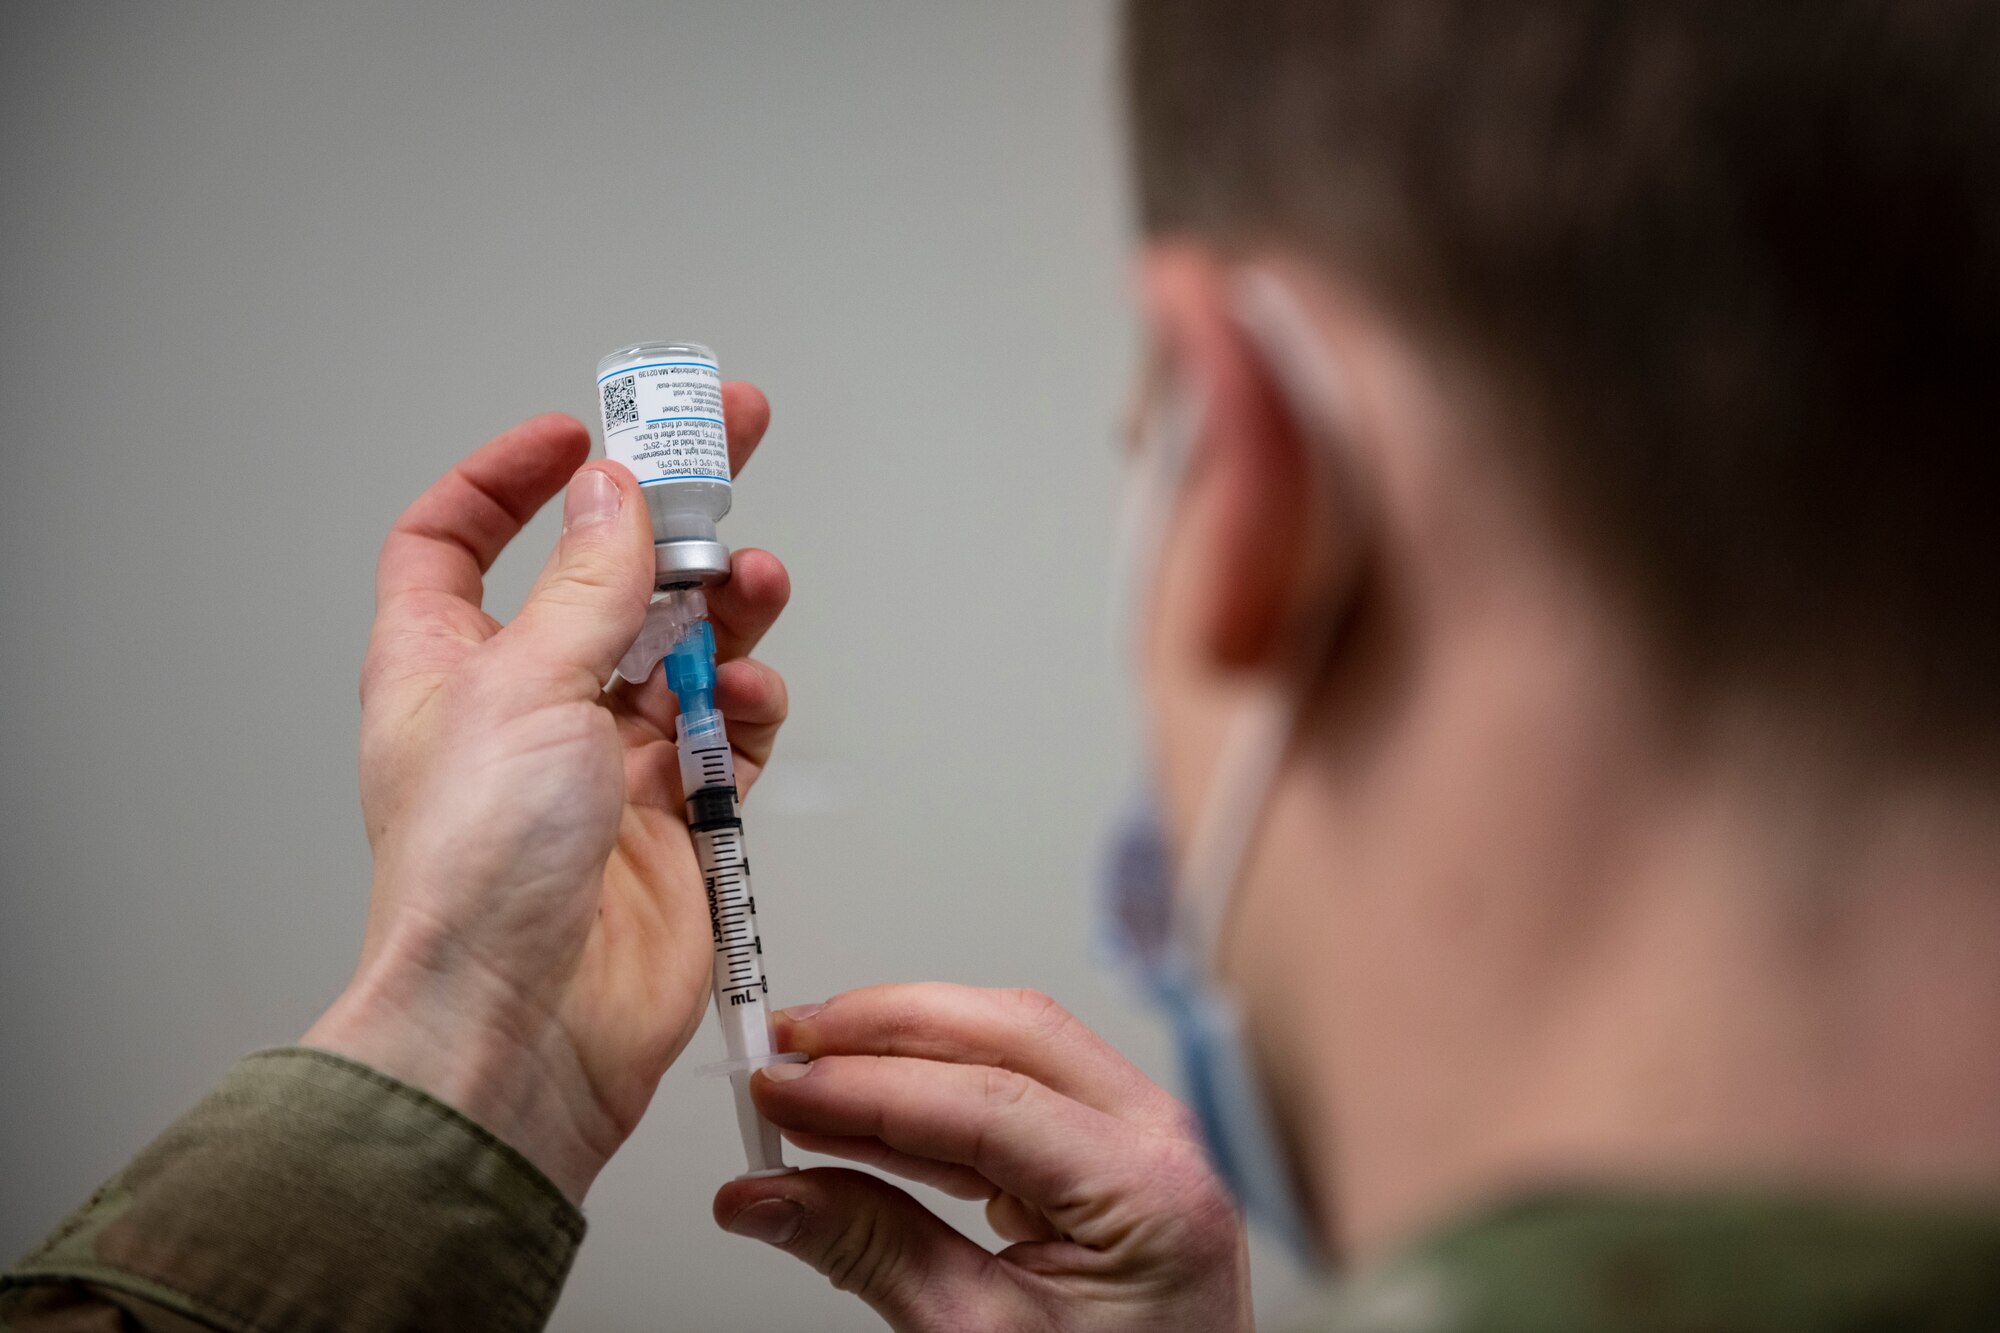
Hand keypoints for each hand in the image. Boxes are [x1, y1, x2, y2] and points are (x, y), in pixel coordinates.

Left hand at [303, 392, 788, 1201]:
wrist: (529, 1027)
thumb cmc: (478, 879)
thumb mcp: (525, 690)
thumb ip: (587, 584)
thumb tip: (614, 493)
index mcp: (447, 666)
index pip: (455, 542)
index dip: (509, 479)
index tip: (580, 435)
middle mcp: (524, 705)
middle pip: (600, 577)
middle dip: (668, 515)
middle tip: (731, 444)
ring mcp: (600, 761)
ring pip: (680, 649)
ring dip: (724, 612)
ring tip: (755, 590)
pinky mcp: (671, 819)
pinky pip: (724, 736)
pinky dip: (747, 711)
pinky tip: (748, 709)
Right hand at [713, 984, 1251, 1330]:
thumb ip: (869, 1252)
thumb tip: (765, 1194)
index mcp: (1150, 1190)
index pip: (992, 1098)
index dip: (868, 1083)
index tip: (779, 1083)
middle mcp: (1162, 1142)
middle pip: (1009, 1035)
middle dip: (883, 1030)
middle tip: (784, 1044)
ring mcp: (1141, 1140)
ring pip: (1010, 1046)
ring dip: (898, 1050)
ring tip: (804, 1069)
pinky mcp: (1107, 1155)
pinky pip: (1012, 1093)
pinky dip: (926, 1096)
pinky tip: (857, 1110)